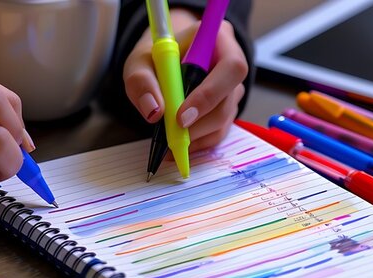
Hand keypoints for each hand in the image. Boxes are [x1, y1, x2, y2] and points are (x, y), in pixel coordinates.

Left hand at [123, 8, 247, 152]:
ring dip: (197, 135)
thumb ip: (141, 81)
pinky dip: (198, 142)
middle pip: (229, 98)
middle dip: (200, 122)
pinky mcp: (227, 109)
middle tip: (172, 136)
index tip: (181, 117)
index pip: (230, 67)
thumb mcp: (140, 62)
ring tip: (170, 141)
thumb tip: (154, 111)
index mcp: (218, 39)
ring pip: (224, 118)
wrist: (164, 65)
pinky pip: (219, 131)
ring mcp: (232, 89)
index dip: (209, 94)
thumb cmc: (156, 59)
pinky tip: (178, 144)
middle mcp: (232, 64)